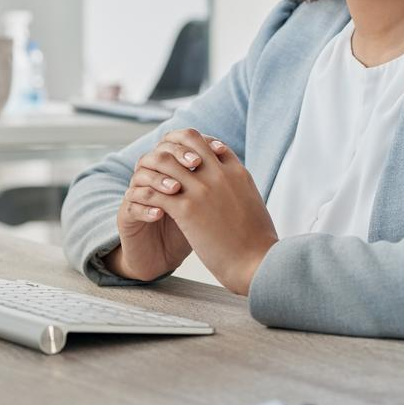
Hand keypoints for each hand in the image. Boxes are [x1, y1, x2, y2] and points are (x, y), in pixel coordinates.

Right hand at [105, 130, 212, 280]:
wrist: (165, 258)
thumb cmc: (190, 229)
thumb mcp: (204, 204)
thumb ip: (210, 180)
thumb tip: (227, 152)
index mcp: (170, 170)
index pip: (176, 143)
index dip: (193, 144)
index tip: (215, 150)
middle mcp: (152, 177)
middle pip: (158, 154)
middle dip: (178, 156)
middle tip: (195, 164)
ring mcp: (137, 195)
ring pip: (141, 175)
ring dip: (160, 180)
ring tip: (177, 189)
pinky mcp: (126, 216)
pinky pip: (131, 204)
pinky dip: (146, 207)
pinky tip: (160, 214)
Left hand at [132, 128, 277, 294]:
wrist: (258, 264)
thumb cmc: (259, 242)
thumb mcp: (254, 204)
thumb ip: (242, 189)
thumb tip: (237, 189)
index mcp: (237, 172)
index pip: (210, 143)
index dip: (194, 148)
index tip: (183, 161)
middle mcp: (219, 174)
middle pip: (189, 140)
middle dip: (172, 149)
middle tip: (160, 166)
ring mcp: (202, 189)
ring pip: (166, 162)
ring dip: (154, 171)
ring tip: (147, 182)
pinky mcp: (187, 210)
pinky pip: (157, 191)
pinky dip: (147, 194)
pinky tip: (144, 203)